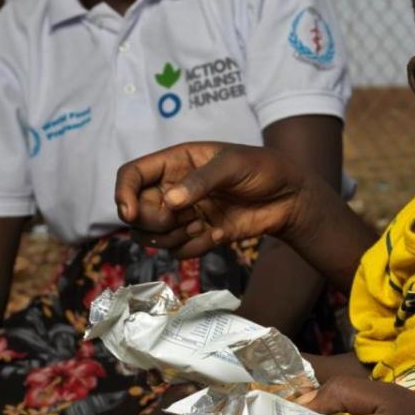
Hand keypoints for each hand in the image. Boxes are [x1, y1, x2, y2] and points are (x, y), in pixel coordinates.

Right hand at [115, 142, 306, 258]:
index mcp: (176, 162)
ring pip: (152, 235)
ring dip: (171, 237)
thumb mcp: (234, 164)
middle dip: (153, 220)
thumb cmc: (264, 169)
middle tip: (181, 217)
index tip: (131, 212)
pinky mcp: (199, 235)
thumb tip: (171, 201)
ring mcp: (185, 214)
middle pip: (137, 211)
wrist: (291, 198)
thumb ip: (202, 180)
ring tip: (201, 224)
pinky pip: (177, 252)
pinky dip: (191, 248)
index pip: (132, 175)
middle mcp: (174, 188)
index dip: (123, 193)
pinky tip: (216, 234)